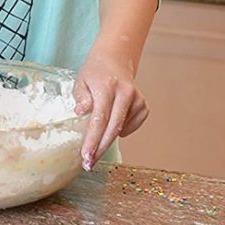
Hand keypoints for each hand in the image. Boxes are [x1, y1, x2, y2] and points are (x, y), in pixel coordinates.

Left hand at [74, 49, 147, 169]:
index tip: (86, 156)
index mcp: (107, 87)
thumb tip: (81, 113)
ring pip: (122, 129)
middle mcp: (125, 93)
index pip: (100, 119)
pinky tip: (112, 122)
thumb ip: (81, 98)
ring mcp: (137, 99)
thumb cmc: (93, 74)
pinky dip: (121, 130)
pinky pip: (132, 126)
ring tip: (96, 141)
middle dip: (100, 148)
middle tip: (88, 163)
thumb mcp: (80, 82)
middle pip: (113, 128)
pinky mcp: (144, 105)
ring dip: (108, 139)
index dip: (93, 140)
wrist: (114, 60)